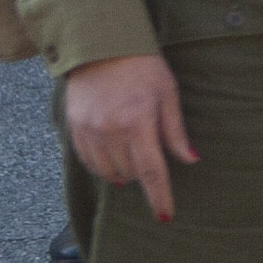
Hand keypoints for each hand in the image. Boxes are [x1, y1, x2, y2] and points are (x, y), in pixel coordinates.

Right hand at [60, 52, 199, 222]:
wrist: (100, 47)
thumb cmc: (142, 68)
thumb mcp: (168, 94)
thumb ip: (175, 131)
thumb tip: (189, 160)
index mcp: (138, 123)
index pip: (151, 171)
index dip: (159, 196)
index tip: (165, 215)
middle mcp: (109, 131)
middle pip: (129, 173)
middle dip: (142, 175)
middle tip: (150, 156)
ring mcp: (88, 130)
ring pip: (107, 171)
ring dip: (122, 172)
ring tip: (131, 154)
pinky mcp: (73, 128)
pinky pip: (88, 161)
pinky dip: (102, 165)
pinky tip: (112, 154)